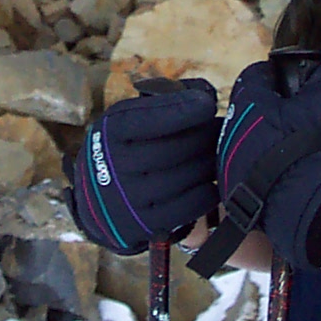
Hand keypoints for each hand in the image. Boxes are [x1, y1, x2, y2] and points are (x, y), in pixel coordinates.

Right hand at [63, 77, 219, 255]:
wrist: (97, 198)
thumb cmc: (126, 146)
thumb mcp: (130, 117)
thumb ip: (165, 101)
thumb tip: (206, 95)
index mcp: (112, 130)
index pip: (151, 118)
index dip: (184, 109)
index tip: (207, 104)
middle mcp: (115, 164)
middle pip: (175, 148)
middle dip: (206, 135)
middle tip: (222, 129)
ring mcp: (128, 198)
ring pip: (185, 177)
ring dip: (210, 162)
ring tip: (218, 154)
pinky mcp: (144, 225)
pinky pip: (188, 208)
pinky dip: (206, 193)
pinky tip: (211, 182)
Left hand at [217, 54, 320, 269]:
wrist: (298, 198)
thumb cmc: (308, 143)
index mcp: (246, 100)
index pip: (256, 74)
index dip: (276, 76)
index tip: (295, 84)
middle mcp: (229, 127)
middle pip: (249, 107)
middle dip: (270, 108)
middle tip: (297, 117)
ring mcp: (226, 158)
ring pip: (244, 138)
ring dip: (263, 138)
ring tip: (290, 147)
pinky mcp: (229, 186)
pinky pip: (243, 167)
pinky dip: (259, 166)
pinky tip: (280, 172)